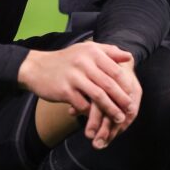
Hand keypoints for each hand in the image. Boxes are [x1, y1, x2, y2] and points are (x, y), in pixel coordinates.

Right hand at [18, 41, 138, 145]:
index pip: (115, 70)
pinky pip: (82, 104)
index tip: (133, 94)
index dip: (125, 84)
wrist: (36, 68)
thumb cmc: (67, 60)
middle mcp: (84, 63)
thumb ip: (109, 52)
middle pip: (109, 84)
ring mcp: (74, 77)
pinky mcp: (64, 90)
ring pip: (98, 96)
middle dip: (121, 99)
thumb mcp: (87, 50)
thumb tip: (129, 56)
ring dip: (110, 109)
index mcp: (92, 52)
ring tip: (119, 118)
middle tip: (130, 109)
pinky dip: (90, 113)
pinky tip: (96, 118)